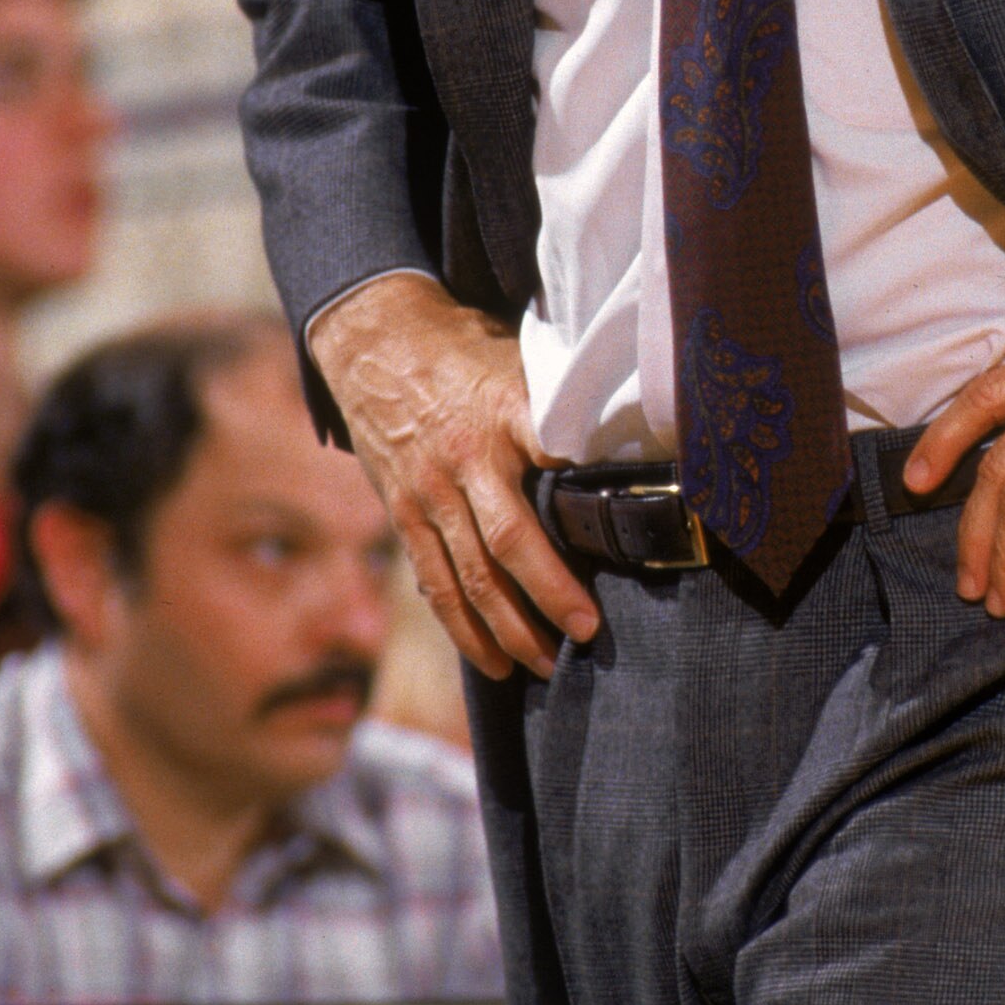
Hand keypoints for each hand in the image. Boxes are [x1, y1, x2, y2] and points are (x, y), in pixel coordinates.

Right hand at [308, 270, 597, 682]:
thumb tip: (630, 440)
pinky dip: (462, 627)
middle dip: (550, 595)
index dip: (587, 495)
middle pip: (509, 543)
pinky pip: (433, 581)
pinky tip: (490, 660)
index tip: (626, 532)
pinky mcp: (403, 515)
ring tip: (545, 666)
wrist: (373, 338)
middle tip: (589, 634)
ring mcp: (427, 493)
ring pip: (468, 577)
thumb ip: (561, 404)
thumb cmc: (463, 351)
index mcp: (503, 413)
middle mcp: (464, 460)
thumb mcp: (519, 357)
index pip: (554, 454)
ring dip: (508, 630)